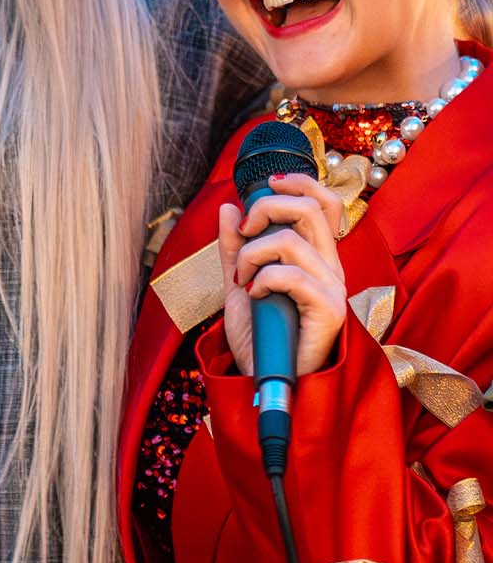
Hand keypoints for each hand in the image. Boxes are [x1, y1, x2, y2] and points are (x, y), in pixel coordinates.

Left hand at [219, 173, 347, 378]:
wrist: (266, 379)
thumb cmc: (261, 336)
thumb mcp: (239, 283)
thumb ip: (235, 247)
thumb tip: (229, 208)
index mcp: (316, 256)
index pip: (324, 203)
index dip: (300, 183)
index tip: (267, 183)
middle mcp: (330, 266)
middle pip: (309, 208)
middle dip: (267, 208)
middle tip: (244, 232)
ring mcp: (332, 287)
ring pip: (290, 241)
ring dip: (251, 255)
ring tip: (241, 279)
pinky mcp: (328, 310)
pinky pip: (291, 275)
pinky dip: (262, 279)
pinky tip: (253, 295)